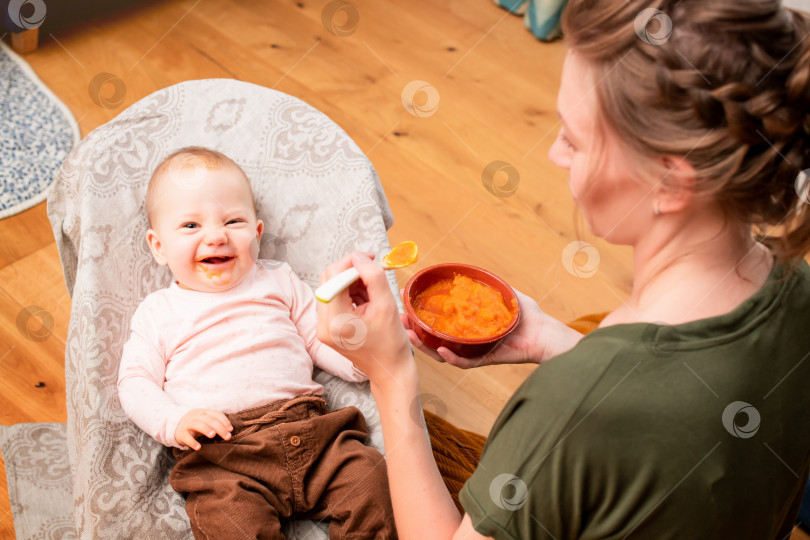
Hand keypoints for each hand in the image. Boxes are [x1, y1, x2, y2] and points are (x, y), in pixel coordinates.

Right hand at [175, 409, 232, 449]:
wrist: (175, 426)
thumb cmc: (196, 425)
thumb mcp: (204, 421)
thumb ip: (215, 423)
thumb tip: (229, 430)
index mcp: (203, 412)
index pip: (215, 414)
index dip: (224, 421)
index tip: (230, 430)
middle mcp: (195, 416)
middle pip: (209, 420)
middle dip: (220, 428)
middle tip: (227, 437)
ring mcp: (187, 424)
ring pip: (197, 424)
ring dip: (206, 429)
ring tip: (213, 436)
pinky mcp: (180, 434)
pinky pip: (186, 437)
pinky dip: (192, 442)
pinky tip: (198, 447)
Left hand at [317, 252, 414, 387]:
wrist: (389, 371)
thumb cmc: (391, 344)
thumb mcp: (386, 305)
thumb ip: (373, 276)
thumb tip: (359, 257)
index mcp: (335, 320)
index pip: (333, 276)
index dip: (352, 263)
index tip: (371, 259)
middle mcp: (322, 325)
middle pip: (329, 280)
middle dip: (352, 273)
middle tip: (373, 276)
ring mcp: (323, 328)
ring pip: (332, 288)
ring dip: (352, 283)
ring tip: (373, 295)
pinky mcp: (327, 329)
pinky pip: (335, 300)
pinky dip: (350, 295)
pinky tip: (367, 303)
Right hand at [401, 289, 583, 368]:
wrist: (546, 333)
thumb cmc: (528, 316)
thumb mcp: (504, 293)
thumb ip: (487, 284)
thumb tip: (469, 271)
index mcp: (468, 327)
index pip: (438, 325)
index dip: (421, 319)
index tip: (406, 308)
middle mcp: (467, 342)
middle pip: (433, 340)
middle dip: (414, 332)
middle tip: (401, 321)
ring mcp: (474, 352)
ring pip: (442, 354)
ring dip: (424, 346)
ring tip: (411, 335)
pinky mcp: (485, 360)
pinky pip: (463, 363)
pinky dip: (450, 358)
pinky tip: (439, 349)